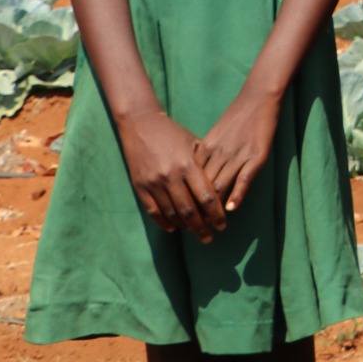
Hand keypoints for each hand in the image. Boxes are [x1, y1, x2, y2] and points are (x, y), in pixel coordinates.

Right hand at [113, 105, 225, 240]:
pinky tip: (173, 227)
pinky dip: (163, 222)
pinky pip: (153, 210)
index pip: (206, 197)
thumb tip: (222, 188)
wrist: (141, 124)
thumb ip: (206, 166)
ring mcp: (153, 182)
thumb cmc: (173, 134)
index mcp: (188, 165)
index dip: (216, 214)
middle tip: (210, 237)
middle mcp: (171, 176)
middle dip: (202, 226)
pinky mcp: (139, 186)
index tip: (223, 224)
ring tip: (195, 233)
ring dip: (185, 226)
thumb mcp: (195, 145)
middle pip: (190, 210)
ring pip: (171, 213)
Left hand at [195, 85, 280, 215]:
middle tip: (195, 230)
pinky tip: (231, 208)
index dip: (186, 200)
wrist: (258, 98)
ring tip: (213, 227)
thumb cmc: (237, 116)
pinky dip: (236, 194)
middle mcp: (218, 154)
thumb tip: (195, 174)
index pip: (190, 180)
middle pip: (202, 187)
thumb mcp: (215, 135)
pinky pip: (243, 178)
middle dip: (198, 211)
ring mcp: (237, 155)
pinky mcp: (256, 155)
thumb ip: (205, 154)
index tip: (182, 218)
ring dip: (215, 209)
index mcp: (205, 149)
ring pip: (220, 186)